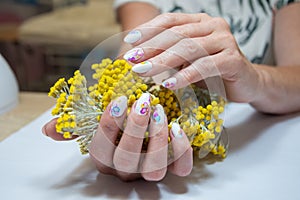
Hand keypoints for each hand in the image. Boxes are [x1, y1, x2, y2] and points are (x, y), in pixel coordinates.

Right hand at [42, 94, 192, 180]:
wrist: (147, 121)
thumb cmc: (120, 120)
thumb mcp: (98, 118)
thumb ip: (76, 124)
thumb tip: (48, 130)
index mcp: (105, 157)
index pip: (100, 148)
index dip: (108, 125)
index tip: (120, 100)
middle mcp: (126, 168)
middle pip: (126, 161)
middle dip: (134, 129)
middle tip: (142, 102)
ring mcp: (150, 169)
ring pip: (154, 169)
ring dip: (157, 140)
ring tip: (160, 112)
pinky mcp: (173, 166)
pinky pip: (180, 168)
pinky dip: (181, 150)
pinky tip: (177, 128)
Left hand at [122, 13, 259, 102]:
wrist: (247, 84)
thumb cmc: (213, 72)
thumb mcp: (188, 61)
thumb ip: (169, 55)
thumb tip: (138, 59)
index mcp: (201, 22)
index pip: (170, 21)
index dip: (148, 30)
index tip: (129, 41)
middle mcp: (213, 26)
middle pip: (176, 34)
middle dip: (150, 47)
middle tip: (131, 59)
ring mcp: (225, 40)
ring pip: (187, 48)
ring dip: (162, 61)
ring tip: (142, 71)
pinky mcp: (232, 59)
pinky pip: (203, 66)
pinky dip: (184, 76)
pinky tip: (168, 84)